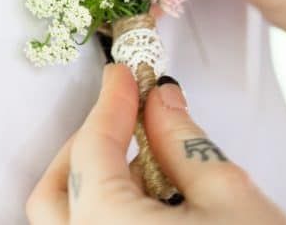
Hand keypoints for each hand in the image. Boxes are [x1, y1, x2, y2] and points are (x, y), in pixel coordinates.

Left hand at [26, 64, 285, 223]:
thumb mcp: (231, 198)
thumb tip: (161, 99)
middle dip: (84, 146)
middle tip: (120, 117)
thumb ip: (182, 140)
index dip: (108, 104)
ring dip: (93, 183)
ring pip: (66, 223)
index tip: (123, 76)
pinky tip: (148, 203)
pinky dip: (105, 216)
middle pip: (54, 192)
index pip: (91, 150)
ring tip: (145, 160)